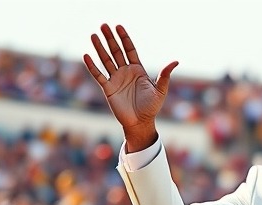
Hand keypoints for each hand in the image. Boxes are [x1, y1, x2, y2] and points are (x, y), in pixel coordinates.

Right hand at [84, 24, 177, 149]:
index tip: (118, 27)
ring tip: (93, 35)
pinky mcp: (108, 89)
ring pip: (106, 60)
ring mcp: (116, 79)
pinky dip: (92, 66)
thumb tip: (175, 61)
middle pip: (116, 51)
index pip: (129, 50)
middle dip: (110, 39)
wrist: (141, 122)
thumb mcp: (160, 90)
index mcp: (138, 70)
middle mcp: (125, 72)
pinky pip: (98, 75)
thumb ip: (165, 75)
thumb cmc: (152, 107)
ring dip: (99, 48)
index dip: (124, 38)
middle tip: (103, 25)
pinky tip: (86, 56)